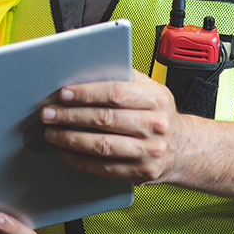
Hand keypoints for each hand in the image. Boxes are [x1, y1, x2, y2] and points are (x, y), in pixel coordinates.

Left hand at [41, 69, 186, 185]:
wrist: (186, 147)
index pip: (115, 93)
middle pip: (104, 119)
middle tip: (48, 114)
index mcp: (156, 99)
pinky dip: (82, 161)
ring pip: (102, 146)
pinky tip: (66, 153)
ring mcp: (150, 151)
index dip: (85, 93)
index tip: (63, 94)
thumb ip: (121, 75)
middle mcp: (155, 125)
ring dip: (71, 139)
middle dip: (70, 116)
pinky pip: (106, 168)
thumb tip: (84, 61)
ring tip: (52, 133)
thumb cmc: (158, 114)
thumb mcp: (149, 89)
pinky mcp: (142, 172)